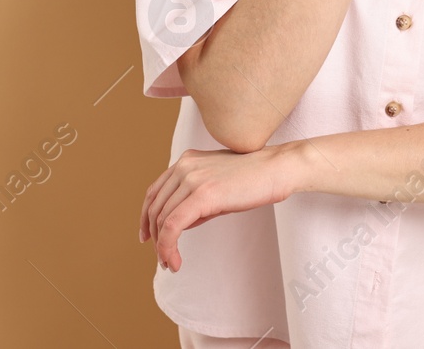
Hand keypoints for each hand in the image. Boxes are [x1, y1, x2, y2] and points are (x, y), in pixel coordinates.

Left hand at [138, 143, 304, 272]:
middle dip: (155, 237)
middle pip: (155, 207)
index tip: (147, 237)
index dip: (146, 217)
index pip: (155, 191)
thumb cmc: (253, 180)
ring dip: (162, 247)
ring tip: (171, 263)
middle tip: (163, 259)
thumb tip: (179, 224)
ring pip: (162, 219)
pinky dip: (168, 246)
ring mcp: (192, 178)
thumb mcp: (216, 186)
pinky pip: (173, 225)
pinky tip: (175, 261)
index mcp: (186, 161)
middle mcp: (184, 166)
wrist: (276, 170)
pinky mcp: (202, 194)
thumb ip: (195, 199)